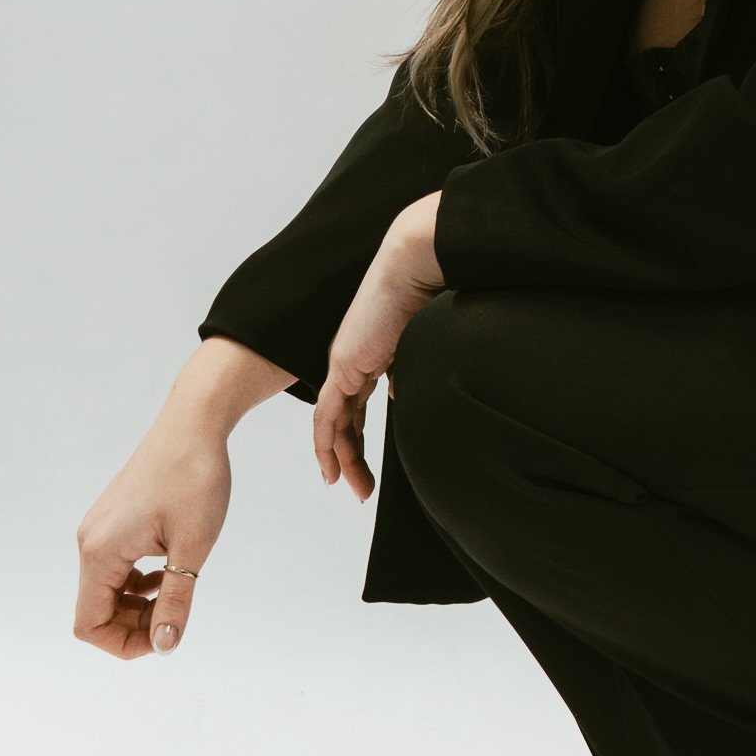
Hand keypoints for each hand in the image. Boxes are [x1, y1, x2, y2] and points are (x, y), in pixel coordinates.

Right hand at [75, 417, 231, 659]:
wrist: (194, 423)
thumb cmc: (195, 479)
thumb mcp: (192, 546)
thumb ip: (176, 600)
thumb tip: (165, 646)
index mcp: (101, 551)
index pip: (88, 623)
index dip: (124, 643)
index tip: (166, 634)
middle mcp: (90, 541)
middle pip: (96, 609)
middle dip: (134, 625)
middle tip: (178, 615)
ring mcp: (99, 528)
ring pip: (107, 589)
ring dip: (139, 604)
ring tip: (178, 590)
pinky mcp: (113, 519)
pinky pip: (115, 566)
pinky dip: (138, 581)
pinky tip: (170, 569)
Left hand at [313, 194, 444, 500]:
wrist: (415, 266)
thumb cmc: (429, 293)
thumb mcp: (421, 344)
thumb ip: (409, 371)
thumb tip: (401, 395)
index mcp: (369, 354)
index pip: (357, 405)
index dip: (358, 437)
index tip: (367, 467)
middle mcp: (352, 360)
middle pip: (344, 419)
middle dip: (351, 457)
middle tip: (361, 489)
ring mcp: (344, 363)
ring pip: (334, 423)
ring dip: (341, 458)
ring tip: (353, 489)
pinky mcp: (342, 366)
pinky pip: (328, 416)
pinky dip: (327, 444)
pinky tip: (333, 468)